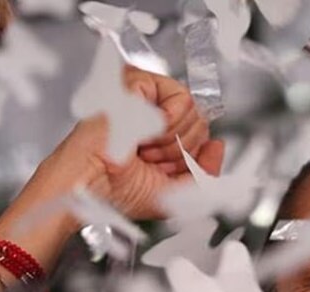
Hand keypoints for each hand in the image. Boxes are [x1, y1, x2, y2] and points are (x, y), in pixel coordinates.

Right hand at [38, 66, 225, 222]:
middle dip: (182, 150)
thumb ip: (206, 172)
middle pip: (201, 119)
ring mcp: (145, 93)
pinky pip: (182, 99)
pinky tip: (143, 135)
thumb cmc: (118, 191)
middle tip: (151, 161)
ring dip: (173, 142)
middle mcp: (152, 109)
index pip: (200, 131)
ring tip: (144, 150)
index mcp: (159, 129)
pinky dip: (168, 126)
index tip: (163, 170)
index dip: (190, 156)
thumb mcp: (176, 191)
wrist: (91, 186)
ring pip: (194, 109)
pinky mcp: (139, 82)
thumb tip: (218, 146)